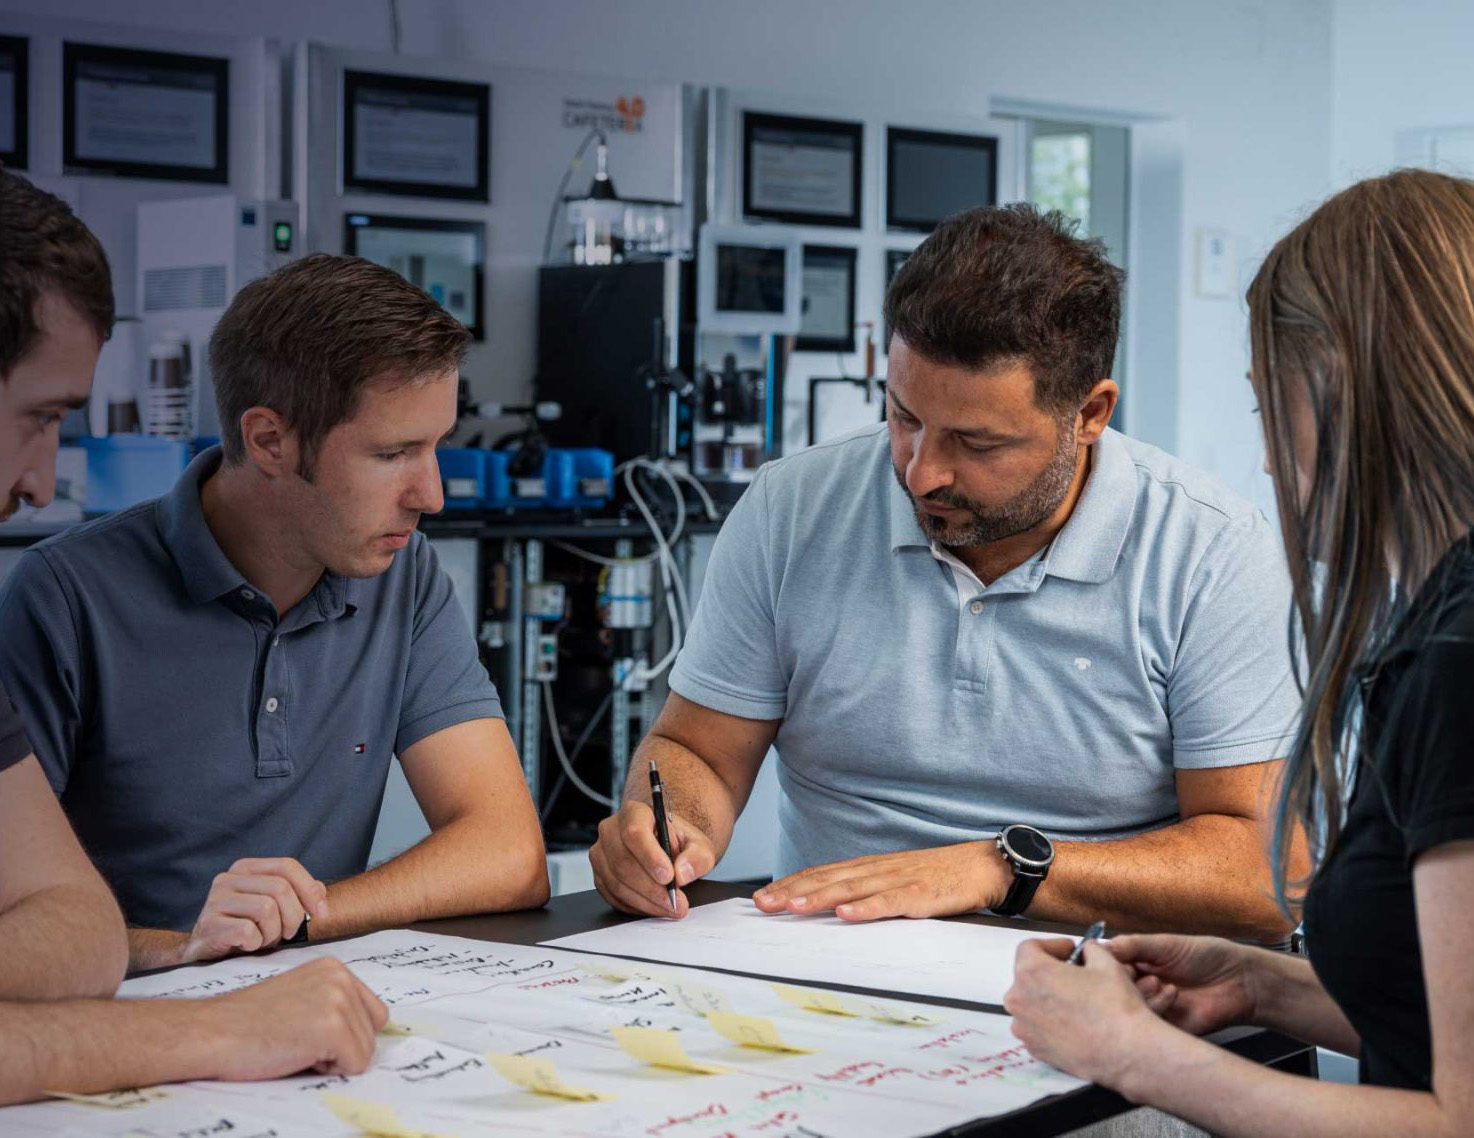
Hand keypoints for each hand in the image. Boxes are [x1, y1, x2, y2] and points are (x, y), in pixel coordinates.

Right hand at [181, 858, 328, 963]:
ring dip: (272, 932)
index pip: (287, 866)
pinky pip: (248, 931)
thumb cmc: (245, 929)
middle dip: (293, 916)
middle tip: (288, 934)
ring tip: (263, 939)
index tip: (321, 913)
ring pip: (266, 909)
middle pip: (280, 888)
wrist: (206, 954)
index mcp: (245, 868)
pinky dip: (255, 943)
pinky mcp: (208, 923)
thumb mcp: (274, 908)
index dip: (309, 889)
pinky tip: (246, 946)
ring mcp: (215, 900)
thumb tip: (321, 891)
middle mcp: (227, 878)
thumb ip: (297, 895)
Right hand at [201, 958, 387, 1079]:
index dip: (346, 1034)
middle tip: (300, 1041)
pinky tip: (297, 1055)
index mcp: (334, 967)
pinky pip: (356, 1065)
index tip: (309, 1032)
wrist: (212, 1031)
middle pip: (373, 1031)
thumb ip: (332, 1001)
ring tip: (295, 1045)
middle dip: (343, 1047)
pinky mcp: (332, 1028)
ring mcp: (338, 1000)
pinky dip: (329, 1072)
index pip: (373, 1012)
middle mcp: (340, 977)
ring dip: (333, 1059)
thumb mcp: (300, 995)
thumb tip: (366, 1028)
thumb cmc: (247, 1022)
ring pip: (366, 1051)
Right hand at [590, 800, 716, 918]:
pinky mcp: (600, 876)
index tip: (669, 877)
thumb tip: (682, 873)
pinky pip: (612, 896)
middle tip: (675, 902)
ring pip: (616, 882)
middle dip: (651, 888)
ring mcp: (601, 853)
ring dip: (645, 901)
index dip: (650, 857)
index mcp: (635, 812)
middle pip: (623, 861)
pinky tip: (654, 907)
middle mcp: (611, 830)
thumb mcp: (699, 846)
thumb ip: (697, 856)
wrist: (667, 848)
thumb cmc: (679, 843)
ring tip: (670, 908)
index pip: (634, 832)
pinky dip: (635, 906)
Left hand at [752, 841, 1009, 920]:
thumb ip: (866, 890)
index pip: (822, 874)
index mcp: (869, 868)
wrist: (983, 866)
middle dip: (793, 892)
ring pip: (852, 890)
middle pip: (828, 880)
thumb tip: (831, 905)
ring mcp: (898, 881)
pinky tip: (846, 915)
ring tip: (793, 906)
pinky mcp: (921, 894)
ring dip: (820, 898)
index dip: (791, 884)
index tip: (762, 896)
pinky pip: (890, 903)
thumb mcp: (894, 880)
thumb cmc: (938, 877)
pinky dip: (866, 909)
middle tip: (762, 903)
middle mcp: (878, 870)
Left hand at [1004, 937, 1173, 1088]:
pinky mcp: (1033, 1049)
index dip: (1052, 946)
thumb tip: (1087, 950)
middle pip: (1027, 975)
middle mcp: (1018, 999)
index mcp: (1031, 971)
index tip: (1071, 952)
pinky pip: (1035, 1027)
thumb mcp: (1106, 962)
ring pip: (1030, 1002)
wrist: (1126, 1052)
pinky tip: (1074, 1024)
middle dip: (1049, 972)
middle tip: (1075, 976)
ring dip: (1048, 997)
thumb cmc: (1115, 1003)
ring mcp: (1023, 1027)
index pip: (1029, 948)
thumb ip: (1090, 949)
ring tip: (1075, 1002)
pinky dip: (1049, 1021)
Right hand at [1106, 933, 1258, 1035]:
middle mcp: (1139, 986)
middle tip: (1133, 974)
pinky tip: (1171, 996)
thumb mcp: (1167, 943)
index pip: (1106, 967)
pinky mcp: (1165, 1028)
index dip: (1104, 965)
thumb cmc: (1206, 956)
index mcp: (1136, 963)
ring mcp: (1151, 1008)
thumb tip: (1101, 947)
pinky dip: (1156, 1010)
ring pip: (1128, 1008)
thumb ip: (1134, 945)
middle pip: (1112, 990)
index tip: (1107, 962)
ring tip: (1158, 983)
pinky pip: (1148, 1026)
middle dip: (1120, 982)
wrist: (1240, 982)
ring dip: (1141, 994)